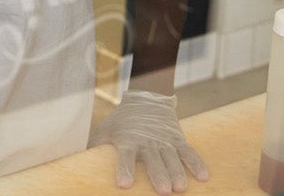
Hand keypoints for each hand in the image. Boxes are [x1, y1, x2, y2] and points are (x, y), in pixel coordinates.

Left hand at [88, 90, 207, 193]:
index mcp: (128, 140)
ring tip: (180, 188)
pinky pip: (189, 151)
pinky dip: (196, 163)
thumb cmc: (122, 121)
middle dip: (158, 174)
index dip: (124, 169)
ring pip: (172, 157)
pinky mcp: (178, 138)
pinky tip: (203, 177)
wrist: (147, 97)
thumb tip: (80, 165)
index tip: (123, 184)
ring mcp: (164, 140)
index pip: (125, 156)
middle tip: (162, 191)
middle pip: (153, 160)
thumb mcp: (106, 130)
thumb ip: (96, 146)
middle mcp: (147, 141)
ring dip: (177, 173)